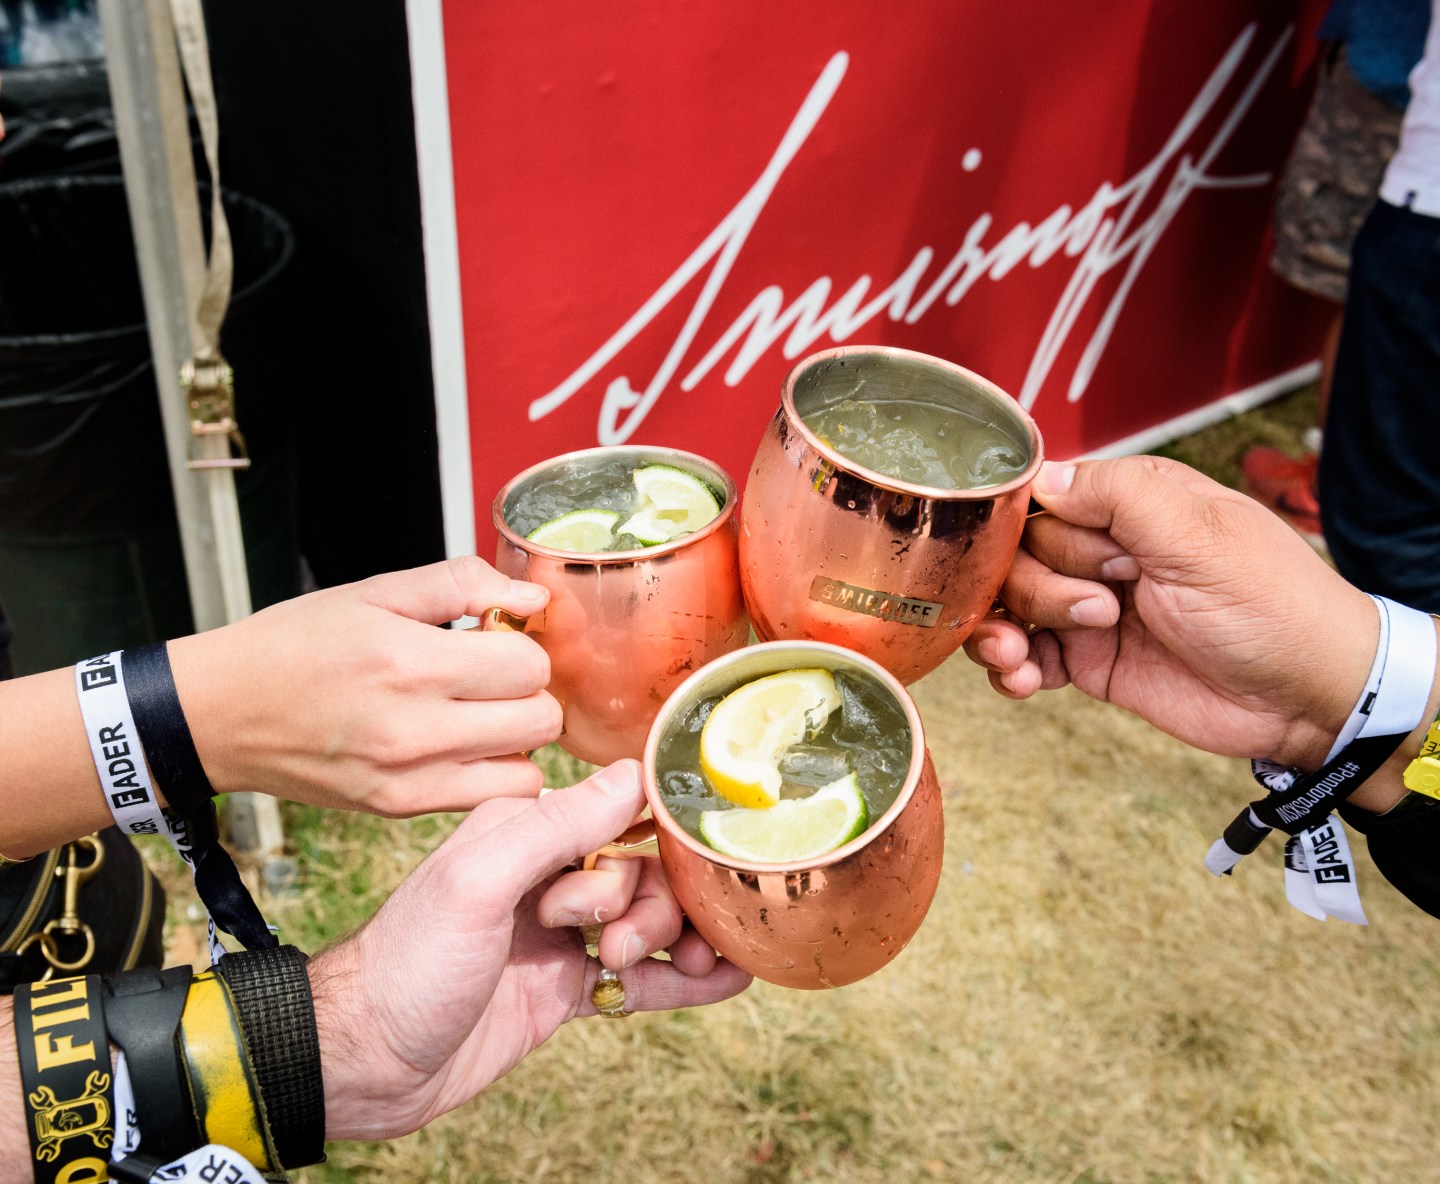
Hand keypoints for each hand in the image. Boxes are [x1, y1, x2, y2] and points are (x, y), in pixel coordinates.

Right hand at [170, 557, 561, 814]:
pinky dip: (495, 773)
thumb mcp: (375, 591)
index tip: (495, 637)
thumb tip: (530, 598)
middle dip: (530, 690)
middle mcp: (417, 729)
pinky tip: (465, 745)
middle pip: (541, 718)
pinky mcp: (401, 809)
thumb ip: (462, 585)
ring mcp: (411, 779)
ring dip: (519, 738)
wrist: (220, 714)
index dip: (522, 643)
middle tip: (494, 675)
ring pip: (529, 769)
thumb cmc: (294, 645)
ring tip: (483, 713)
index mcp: (412, 663)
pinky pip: (490, 799)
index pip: (529, 664)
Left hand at [310, 759, 751, 1140]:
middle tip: (613, 942)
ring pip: (651, 921)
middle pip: (646, 870)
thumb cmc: (406, 963)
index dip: (659, 837)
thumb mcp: (478, 881)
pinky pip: (642, 976)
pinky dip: (685, 978)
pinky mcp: (566, 988)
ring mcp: (561, 935)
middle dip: (654, 904)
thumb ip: (556, 826)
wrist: (362, 1064)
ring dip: (671, 941)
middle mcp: (549, 875)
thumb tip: (634, 775)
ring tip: (653, 968)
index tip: (694, 858)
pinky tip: (729, 978)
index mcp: (526, 831)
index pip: (622, 811)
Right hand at [964, 456, 1378, 769]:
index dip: (1039, 527)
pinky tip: (1022, 680)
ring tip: (1026, 657)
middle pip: (1018, 556)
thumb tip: (1044, 476)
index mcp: (1133, 503)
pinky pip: (1025, 659)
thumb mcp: (1199, 534)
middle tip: (1101, 607)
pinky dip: (1010, 670)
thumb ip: (1118, 495)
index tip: (1068, 554)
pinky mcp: (1089, 661)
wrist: (1307, 698)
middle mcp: (1104, 550)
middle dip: (1039, 587)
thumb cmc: (1272, 605)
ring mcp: (1092, 607)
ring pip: (1011, 606)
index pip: (1044, 496)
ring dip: (1004, 631)